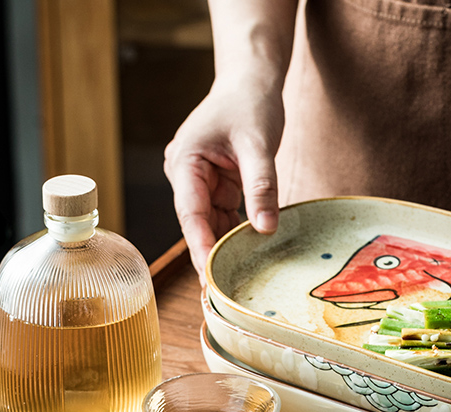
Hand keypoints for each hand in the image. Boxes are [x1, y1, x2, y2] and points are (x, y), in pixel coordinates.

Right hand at [163, 77, 284, 282]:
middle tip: (222, 291)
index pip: (189, 213)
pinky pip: (225, 217)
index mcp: (185, 162)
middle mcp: (186, 175)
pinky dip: (237, 234)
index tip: (208, 276)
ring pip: (211, 224)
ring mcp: (200, 183)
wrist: (250, 81)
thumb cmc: (250, 103)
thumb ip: (262, 186)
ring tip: (239, 280)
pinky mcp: (216, 186)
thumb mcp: (259, 144)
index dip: (199, 246)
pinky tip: (248, 255)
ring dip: (225, 247)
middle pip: (197, 224)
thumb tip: (265, 229)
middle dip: (210, 254)